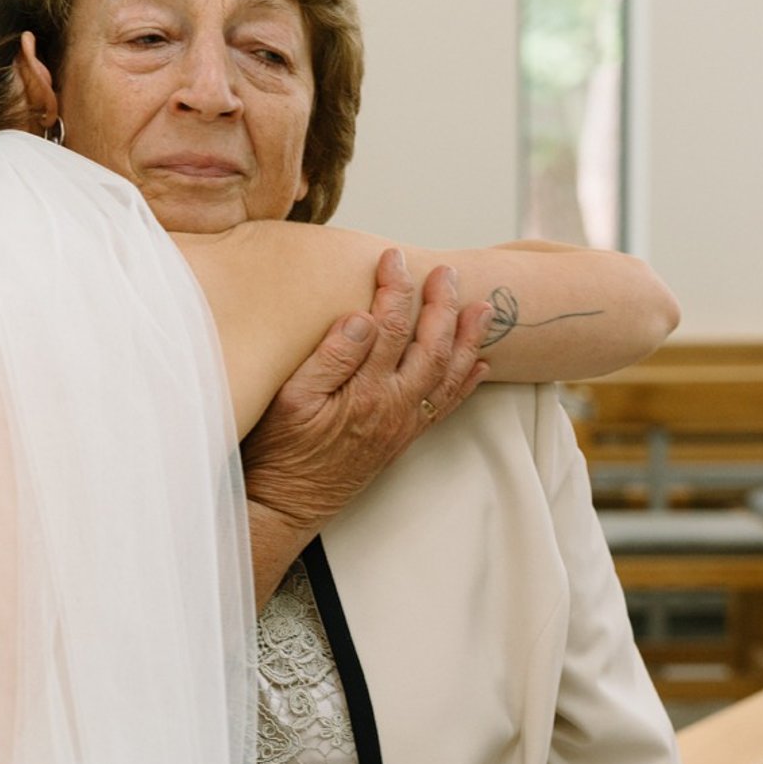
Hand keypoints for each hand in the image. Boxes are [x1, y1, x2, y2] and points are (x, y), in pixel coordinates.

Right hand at [242, 249, 489, 598]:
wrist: (287, 504)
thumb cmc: (280, 452)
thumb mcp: (290, 400)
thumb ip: (329, 358)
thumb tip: (361, 317)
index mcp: (366, 391)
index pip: (391, 326)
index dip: (395, 288)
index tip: (392, 258)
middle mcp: (394, 407)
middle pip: (431, 345)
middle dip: (442, 304)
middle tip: (446, 272)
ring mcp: (404, 424)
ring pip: (449, 374)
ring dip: (468, 339)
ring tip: (482, 309)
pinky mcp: (403, 438)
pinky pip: (446, 406)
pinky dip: (467, 382)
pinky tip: (479, 365)